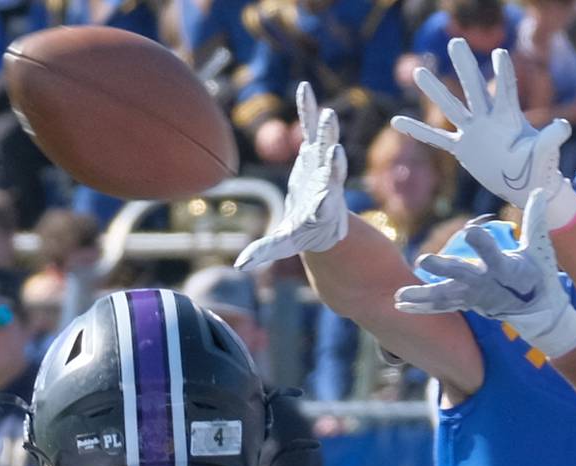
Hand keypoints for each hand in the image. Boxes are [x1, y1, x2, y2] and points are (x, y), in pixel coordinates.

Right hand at [236, 83, 348, 269]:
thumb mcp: (286, 244)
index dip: (327, 199)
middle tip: (335, 148)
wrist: (322, 218)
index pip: (325, 206)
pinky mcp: (315, 151)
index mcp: (321, 211)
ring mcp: (323, 167)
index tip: (329, 197)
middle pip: (333, 173)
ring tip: (327, 114)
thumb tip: (240, 266)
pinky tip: (304, 89)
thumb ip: (265, 251)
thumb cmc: (303, 235)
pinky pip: (311, 128)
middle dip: (333, 162)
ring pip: (326, 146)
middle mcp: (328, 187)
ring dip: (327, 132)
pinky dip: (308, 110)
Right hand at [391, 39, 575, 230]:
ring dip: (435, 91)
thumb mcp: (546, 152)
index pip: (504, 89)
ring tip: (419, 71)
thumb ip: (552, 137)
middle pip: (473, 87)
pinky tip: (398, 120)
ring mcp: (473, 132)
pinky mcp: (463, 148)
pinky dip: (418, 131)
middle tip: (456, 40)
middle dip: (465, 65)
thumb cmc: (540, 167)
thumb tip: (564, 126)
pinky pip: (436, 139)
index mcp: (508, 117)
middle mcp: (488, 119)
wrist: (527, 185)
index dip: (503, 72)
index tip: (499, 52)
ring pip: (451, 108)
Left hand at [395, 188, 575, 358]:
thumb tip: (540, 190)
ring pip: (446, 296)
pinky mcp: (465, 303)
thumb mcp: (539, 249)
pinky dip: (421, 307)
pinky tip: (399, 304)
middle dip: (443, 268)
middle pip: (462, 276)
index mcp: (506, 269)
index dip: (482, 243)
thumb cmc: (537, 273)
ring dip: (423, 295)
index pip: (493, 254)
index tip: (470, 230)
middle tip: (425, 260)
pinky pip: (441, 306)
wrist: (536, 310)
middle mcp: (487, 284)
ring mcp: (474, 297)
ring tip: (400, 294)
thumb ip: (535, 221)